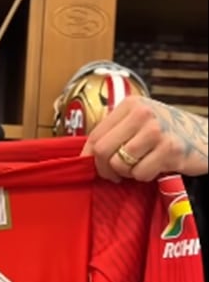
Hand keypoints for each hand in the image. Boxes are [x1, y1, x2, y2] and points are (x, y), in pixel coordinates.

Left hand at [81, 96, 208, 181]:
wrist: (206, 137)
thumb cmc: (168, 132)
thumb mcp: (139, 123)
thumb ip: (114, 133)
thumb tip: (85, 156)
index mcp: (130, 105)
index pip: (95, 136)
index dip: (89, 157)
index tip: (95, 166)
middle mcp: (142, 113)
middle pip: (103, 151)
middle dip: (105, 168)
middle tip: (115, 174)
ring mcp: (156, 130)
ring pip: (120, 164)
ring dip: (128, 173)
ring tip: (141, 166)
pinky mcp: (170, 149)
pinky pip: (140, 173)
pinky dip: (145, 176)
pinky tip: (157, 167)